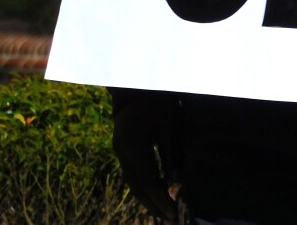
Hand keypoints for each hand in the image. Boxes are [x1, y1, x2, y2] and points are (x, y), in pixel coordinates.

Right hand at [111, 90, 181, 222]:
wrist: (138, 84)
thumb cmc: (158, 100)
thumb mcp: (169, 124)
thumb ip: (171, 154)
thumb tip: (177, 182)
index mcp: (133, 145)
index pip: (147, 181)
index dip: (160, 200)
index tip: (174, 214)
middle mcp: (122, 151)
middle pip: (137, 186)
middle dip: (153, 205)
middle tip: (170, 220)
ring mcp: (120, 149)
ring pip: (133, 182)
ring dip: (148, 198)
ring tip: (164, 213)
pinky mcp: (123, 148)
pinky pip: (133, 173)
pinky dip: (144, 186)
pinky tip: (156, 194)